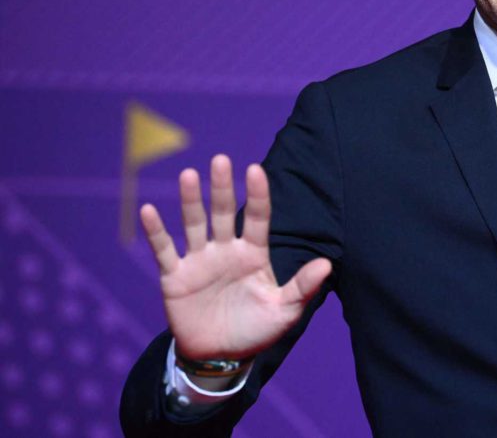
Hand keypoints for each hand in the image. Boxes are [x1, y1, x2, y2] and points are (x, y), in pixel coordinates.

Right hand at [140, 154, 332, 360]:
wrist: (221, 358)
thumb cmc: (256, 330)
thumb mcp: (284, 311)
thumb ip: (302, 287)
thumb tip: (327, 265)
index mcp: (253, 254)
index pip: (257, 218)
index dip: (257, 195)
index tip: (255, 170)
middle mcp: (226, 251)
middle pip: (223, 213)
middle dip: (221, 188)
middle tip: (221, 159)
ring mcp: (199, 261)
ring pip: (194, 224)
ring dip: (190, 201)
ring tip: (189, 175)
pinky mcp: (175, 277)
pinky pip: (164, 250)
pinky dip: (156, 231)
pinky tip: (148, 210)